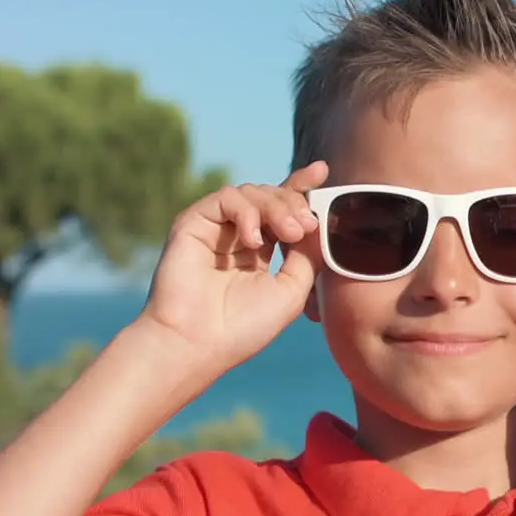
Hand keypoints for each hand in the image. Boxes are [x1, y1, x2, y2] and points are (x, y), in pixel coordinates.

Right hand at [134, 161, 328, 379]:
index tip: (322, 172)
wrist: (197, 343)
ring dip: (276, 207)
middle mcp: (235, 236)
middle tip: (305, 226)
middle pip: (271, 196)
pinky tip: (253, 241)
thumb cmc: (242, 328)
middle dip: (294, 203)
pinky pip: (227, 198)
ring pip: (252, 193)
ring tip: (288, 234)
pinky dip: (247, 213)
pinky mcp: (193, 223)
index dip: (301, 188)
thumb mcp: (291, 291)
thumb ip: (307, 256)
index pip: (281, 210)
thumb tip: (319, 223)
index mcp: (258, 252)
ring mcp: (214, 229)